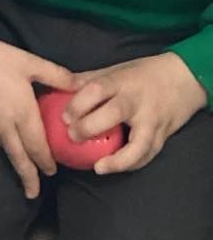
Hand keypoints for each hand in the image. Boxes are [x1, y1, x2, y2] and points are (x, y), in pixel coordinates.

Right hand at [0, 23, 74, 199]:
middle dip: (28, 178)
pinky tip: (3, 134)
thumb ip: (57, 76)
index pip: (37, 147)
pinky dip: (0, 141)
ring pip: (4, 147)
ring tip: (22, 162)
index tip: (52, 172)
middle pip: (18, 158)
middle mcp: (4, 125)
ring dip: (14, 157)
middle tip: (33, 193)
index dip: (45, 162)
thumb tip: (80, 84)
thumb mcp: (31, 63)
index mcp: (22, 113)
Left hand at [64, 52, 205, 174]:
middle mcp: (138, 101)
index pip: (98, 90)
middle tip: (73, 137)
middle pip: (115, 114)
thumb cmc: (142, 75)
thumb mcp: (115, 70)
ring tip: (98, 167)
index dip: (79, 104)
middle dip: (91, 127)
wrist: (184, 79)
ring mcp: (153, 120)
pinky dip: (131, 164)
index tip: (64, 117)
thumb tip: (55, 87)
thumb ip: (87, 80)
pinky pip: (148, 154)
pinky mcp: (163, 135)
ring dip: (119, 159)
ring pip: (139, 143)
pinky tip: (112, 168)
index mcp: (122, 81)